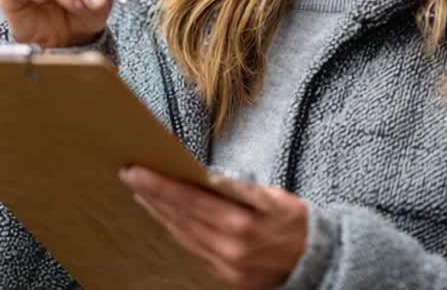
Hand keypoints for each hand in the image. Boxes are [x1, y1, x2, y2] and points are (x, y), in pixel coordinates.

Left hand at [119, 166, 307, 289]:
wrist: (316, 261)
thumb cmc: (295, 222)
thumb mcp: (275, 198)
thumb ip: (242, 189)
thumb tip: (210, 177)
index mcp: (241, 224)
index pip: (190, 200)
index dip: (160, 186)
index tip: (137, 171)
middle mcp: (228, 248)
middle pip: (180, 219)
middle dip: (152, 196)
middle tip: (130, 175)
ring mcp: (224, 266)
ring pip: (182, 236)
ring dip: (159, 213)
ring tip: (142, 193)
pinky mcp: (224, 276)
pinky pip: (193, 250)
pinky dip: (176, 231)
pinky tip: (166, 217)